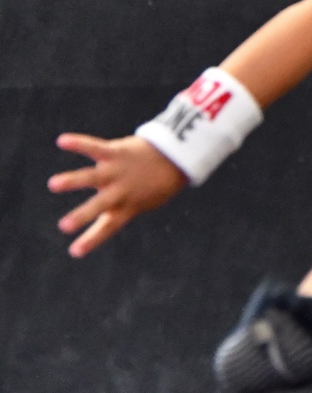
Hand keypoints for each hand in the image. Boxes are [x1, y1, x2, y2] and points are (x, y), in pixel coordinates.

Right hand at [48, 133, 187, 257]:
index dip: (92, 240)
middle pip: (99, 205)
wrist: (176, 157)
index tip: (74, 252)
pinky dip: (79, 143)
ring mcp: (117, 171)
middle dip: (82, 216)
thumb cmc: (157, 184)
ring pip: (92, 176)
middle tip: (64, 226)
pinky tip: (61, 141)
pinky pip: (95, 147)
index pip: (108, 227)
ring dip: (72, 181)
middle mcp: (121, 191)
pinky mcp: (116, 152)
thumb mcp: (145, 202)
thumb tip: (107, 220)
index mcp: (127, 207)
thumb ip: (124, 209)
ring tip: (53, 183)